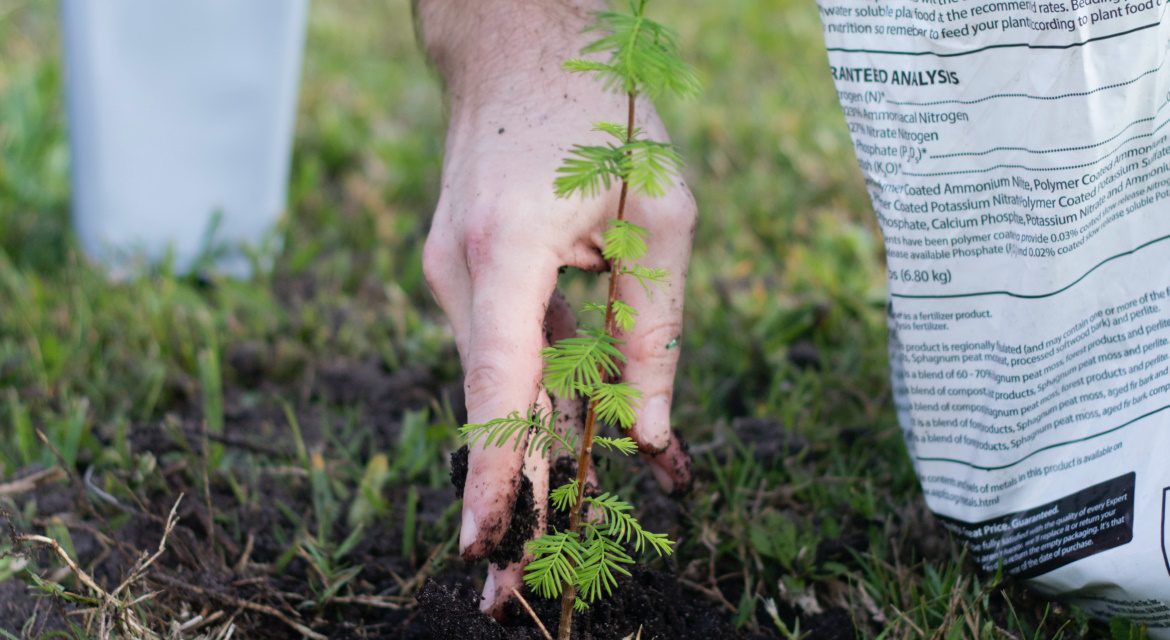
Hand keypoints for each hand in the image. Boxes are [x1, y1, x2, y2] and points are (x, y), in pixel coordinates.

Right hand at [417, 0, 695, 615]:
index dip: (491, 473)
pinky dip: (536, 399)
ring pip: (500, 385)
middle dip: (506, 499)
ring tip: (569, 525)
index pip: (495, 385)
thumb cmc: (597, 110)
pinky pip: (503, 352)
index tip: (484, 545)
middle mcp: (459, 274)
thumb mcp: (660, 211)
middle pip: (491, 406)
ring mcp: (451, 276)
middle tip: (505, 593)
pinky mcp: (463, 276)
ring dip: (533, 452)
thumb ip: (653, 327)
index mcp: (505, 252)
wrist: (514, 41)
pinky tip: (570, 440)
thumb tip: (647, 431)